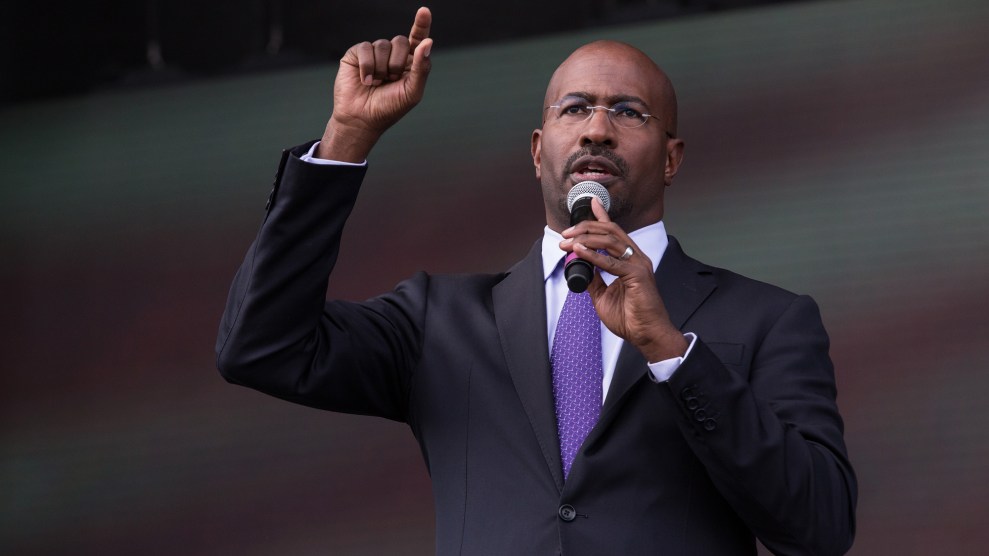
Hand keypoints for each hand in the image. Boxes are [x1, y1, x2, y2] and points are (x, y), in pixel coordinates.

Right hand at [318, 7, 433, 161]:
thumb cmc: (389, 108)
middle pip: (400, 41)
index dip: (422, 24)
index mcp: (409, 63)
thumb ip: (421, 68)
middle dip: (397, 63)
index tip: (424, 11)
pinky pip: (365, 48)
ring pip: (383, 44)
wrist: (361, 119)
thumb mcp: (412, 91)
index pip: (417, 39)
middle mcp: (392, 56)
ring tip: (376, 83)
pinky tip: (365, 80)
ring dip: (381, 68)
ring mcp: (374, 53)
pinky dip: (367, 65)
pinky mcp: (357, 54)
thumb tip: (428, 42)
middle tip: (391, 80)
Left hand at [560, 199, 687, 361]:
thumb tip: (580, 266)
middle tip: (565, 233)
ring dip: (585, 239)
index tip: (590, 204)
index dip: (602, 216)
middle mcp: (636, 258)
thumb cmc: (632, 318)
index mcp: (631, 260)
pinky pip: (611, 262)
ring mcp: (639, 265)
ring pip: (610, 241)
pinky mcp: (638, 276)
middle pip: (610, 231)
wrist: (648, 335)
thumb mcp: (604, 295)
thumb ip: (594, 279)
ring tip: (567, 242)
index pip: (615, 232)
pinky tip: (579, 251)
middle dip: (586, 227)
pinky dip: (593, 255)